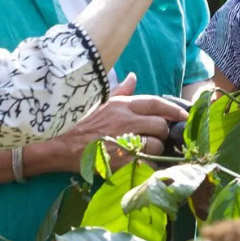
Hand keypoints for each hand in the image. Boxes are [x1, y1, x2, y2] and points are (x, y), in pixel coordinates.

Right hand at [42, 73, 188, 171]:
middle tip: (158, 137)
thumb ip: (120, 91)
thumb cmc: (77, 122)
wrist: (56, 144)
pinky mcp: (119, 160)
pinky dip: (146, 163)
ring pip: (155, 144)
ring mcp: (122, 141)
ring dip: (155, 149)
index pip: (155, 102)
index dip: (173, 109)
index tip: (184, 115)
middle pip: (160, 124)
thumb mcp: (100, 102)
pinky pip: (144, 162)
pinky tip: (140, 162)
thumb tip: (133, 77)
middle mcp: (124, 120)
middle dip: (163, 132)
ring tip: (145, 150)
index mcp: (121, 104)